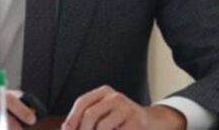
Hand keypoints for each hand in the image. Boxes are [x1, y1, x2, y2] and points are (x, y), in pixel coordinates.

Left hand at [61, 85, 185, 129]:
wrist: (152, 123)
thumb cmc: (122, 121)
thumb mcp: (105, 114)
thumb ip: (87, 119)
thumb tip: (66, 128)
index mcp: (105, 92)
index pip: (83, 102)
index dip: (72, 117)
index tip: (67, 129)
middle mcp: (116, 97)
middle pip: (90, 114)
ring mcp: (127, 108)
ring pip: (102, 127)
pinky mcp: (136, 122)